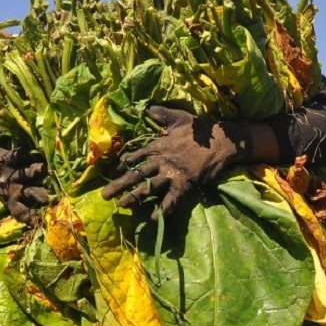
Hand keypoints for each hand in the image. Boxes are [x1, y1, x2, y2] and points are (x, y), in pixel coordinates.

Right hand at [0, 133, 48, 224]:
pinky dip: (26, 216)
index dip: (27, 153)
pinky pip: (19, 211)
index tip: (39, 150)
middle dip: (37, 171)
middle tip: (47, 169)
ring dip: (37, 194)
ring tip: (47, 198)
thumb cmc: (0, 157)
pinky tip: (34, 220)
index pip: (18, 154)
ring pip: (26, 192)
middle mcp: (11, 174)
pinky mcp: (13, 203)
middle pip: (25, 172)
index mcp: (7, 158)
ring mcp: (13, 190)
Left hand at [101, 106, 252, 217]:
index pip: (135, 156)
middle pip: (136, 174)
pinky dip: (163, 209)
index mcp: (158, 146)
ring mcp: (172, 173)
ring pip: (149, 187)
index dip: (123, 165)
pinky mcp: (184, 184)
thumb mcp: (178, 117)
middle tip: (104, 195)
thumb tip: (146, 107)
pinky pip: (171, 199)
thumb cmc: (199, 129)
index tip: (112, 172)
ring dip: (134, 197)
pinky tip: (153, 218)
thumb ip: (160, 113)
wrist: (221, 141)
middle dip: (119, 185)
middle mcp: (161, 160)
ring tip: (121, 205)